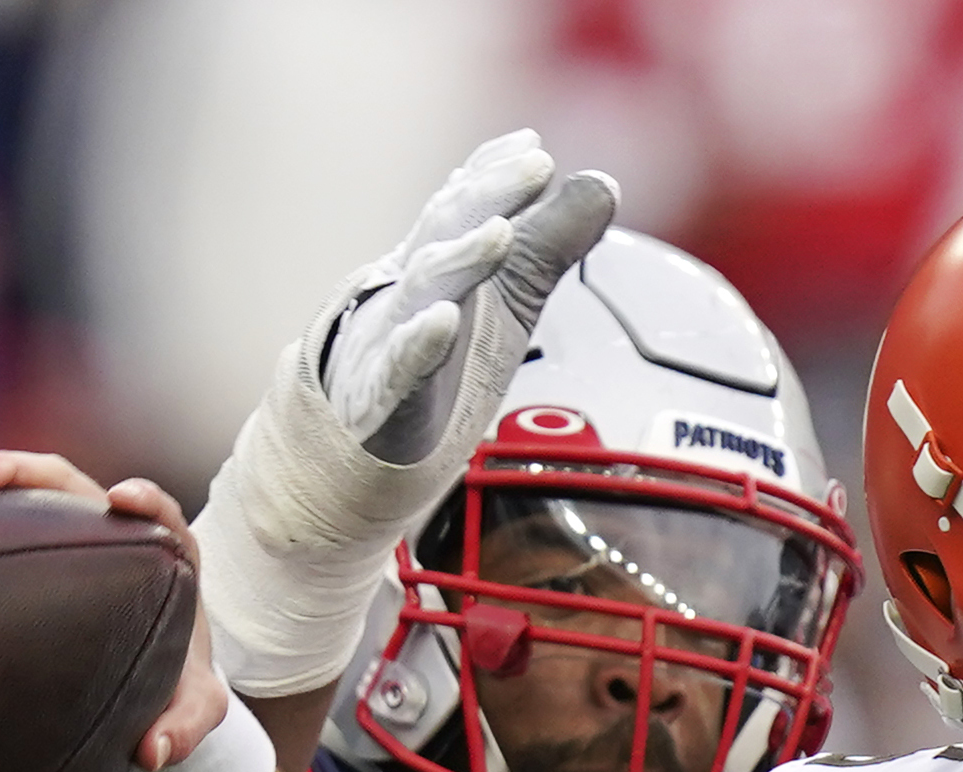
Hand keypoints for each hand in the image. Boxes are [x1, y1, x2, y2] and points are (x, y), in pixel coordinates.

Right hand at [0, 452, 225, 771]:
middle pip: (60, 480)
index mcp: (160, 554)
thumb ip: (185, 725)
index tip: (122, 499)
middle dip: (12, 472)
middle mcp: (106, 525)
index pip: (158, 512)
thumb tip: (153, 754)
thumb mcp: (192, 708)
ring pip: (11, 487)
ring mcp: (61, 525)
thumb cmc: (173, 682)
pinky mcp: (24, 535)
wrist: (145, 671)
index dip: (144, 500)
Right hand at [321, 129, 614, 462]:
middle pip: (445, 230)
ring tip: (501, 232)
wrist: (360, 435)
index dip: (494, 175)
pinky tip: (443, 320)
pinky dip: (421, 341)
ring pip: (426, 288)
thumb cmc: (440, 360)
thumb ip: (549, 244)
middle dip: (488, 195)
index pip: (462, 207)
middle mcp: (412, 288)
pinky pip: (401, 366)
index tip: (531, 145)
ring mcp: (391, 336)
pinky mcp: (383, 394)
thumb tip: (602, 185)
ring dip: (462, 257)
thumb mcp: (504, 298)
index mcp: (437, 262)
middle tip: (535, 165)